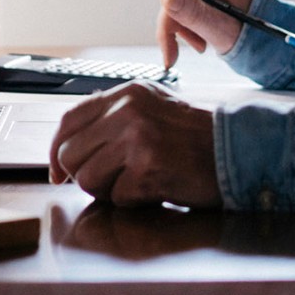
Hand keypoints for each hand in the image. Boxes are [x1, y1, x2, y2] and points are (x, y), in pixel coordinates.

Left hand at [48, 81, 221, 207]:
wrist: (237, 150)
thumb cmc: (195, 135)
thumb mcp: (152, 107)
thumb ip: (114, 116)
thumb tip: (71, 144)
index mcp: (127, 93)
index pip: (70, 119)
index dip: (58, 149)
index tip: (58, 170)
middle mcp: (128, 110)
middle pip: (71, 153)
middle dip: (84, 174)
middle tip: (110, 180)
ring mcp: (137, 138)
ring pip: (88, 179)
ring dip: (108, 190)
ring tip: (137, 182)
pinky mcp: (148, 168)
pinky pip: (117, 198)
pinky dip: (132, 201)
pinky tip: (155, 188)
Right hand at [155, 0, 257, 68]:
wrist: (268, 44)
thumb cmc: (253, 38)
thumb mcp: (223, 31)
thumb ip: (195, 14)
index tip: (169, 28)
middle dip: (174, 18)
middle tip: (178, 47)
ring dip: (181, 24)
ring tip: (199, 45)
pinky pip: (186, 1)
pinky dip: (187, 22)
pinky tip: (199, 37)